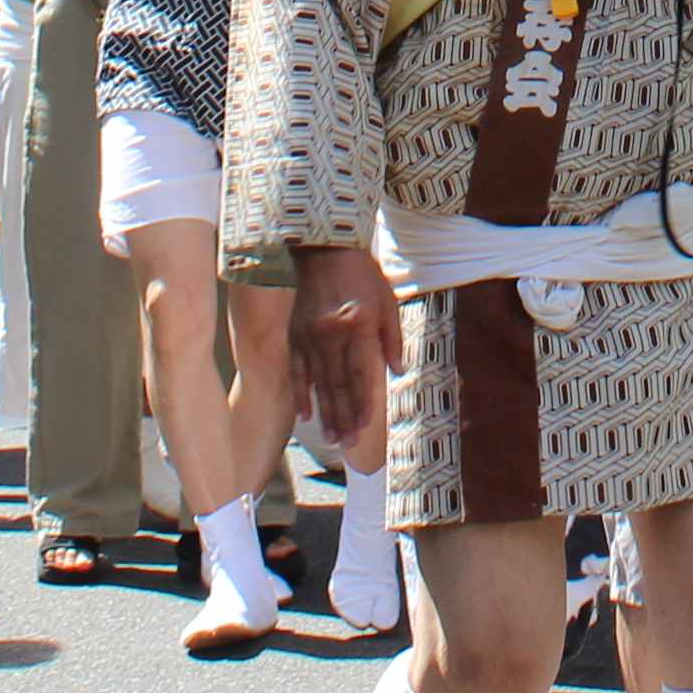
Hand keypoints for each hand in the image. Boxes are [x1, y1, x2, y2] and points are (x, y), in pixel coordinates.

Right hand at [294, 241, 398, 438]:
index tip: (365, 426)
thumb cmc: (361, 274)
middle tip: (348, 443)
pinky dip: (301, 393)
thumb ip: (392, 337)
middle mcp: (330, 333)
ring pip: (317, 382)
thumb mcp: (387, 300)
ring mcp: (308, 335)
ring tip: (331, 437)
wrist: (323, 249)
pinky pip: (297, 370)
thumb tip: (397, 370)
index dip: (363, 402)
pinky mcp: (294, 334)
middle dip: (344, 416)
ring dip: (325, 412)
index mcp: (357, 324)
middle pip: (337, 384)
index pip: (360, 373)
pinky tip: (305, 413)